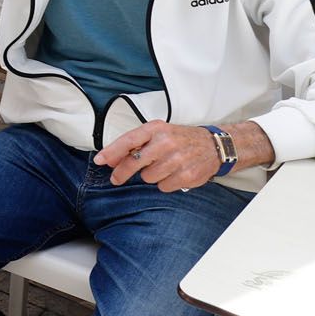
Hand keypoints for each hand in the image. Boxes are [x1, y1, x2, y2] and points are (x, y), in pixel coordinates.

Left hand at [96, 122, 218, 191]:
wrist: (215, 145)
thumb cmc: (182, 139)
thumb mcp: (160, 133)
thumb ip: (137, 143)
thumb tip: (112, 159)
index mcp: (157, 129)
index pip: (128, 140)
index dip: (112, 152)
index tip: (100, 161)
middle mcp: (167, 142)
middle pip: (134, 162)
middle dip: (122, 172)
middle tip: (116, 178)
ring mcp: (178, 160)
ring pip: (148, 177)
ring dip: (151, 175)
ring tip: (163, 167)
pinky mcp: (187, 175)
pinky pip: (163, 186)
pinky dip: (165, 183)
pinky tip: (174, 174)